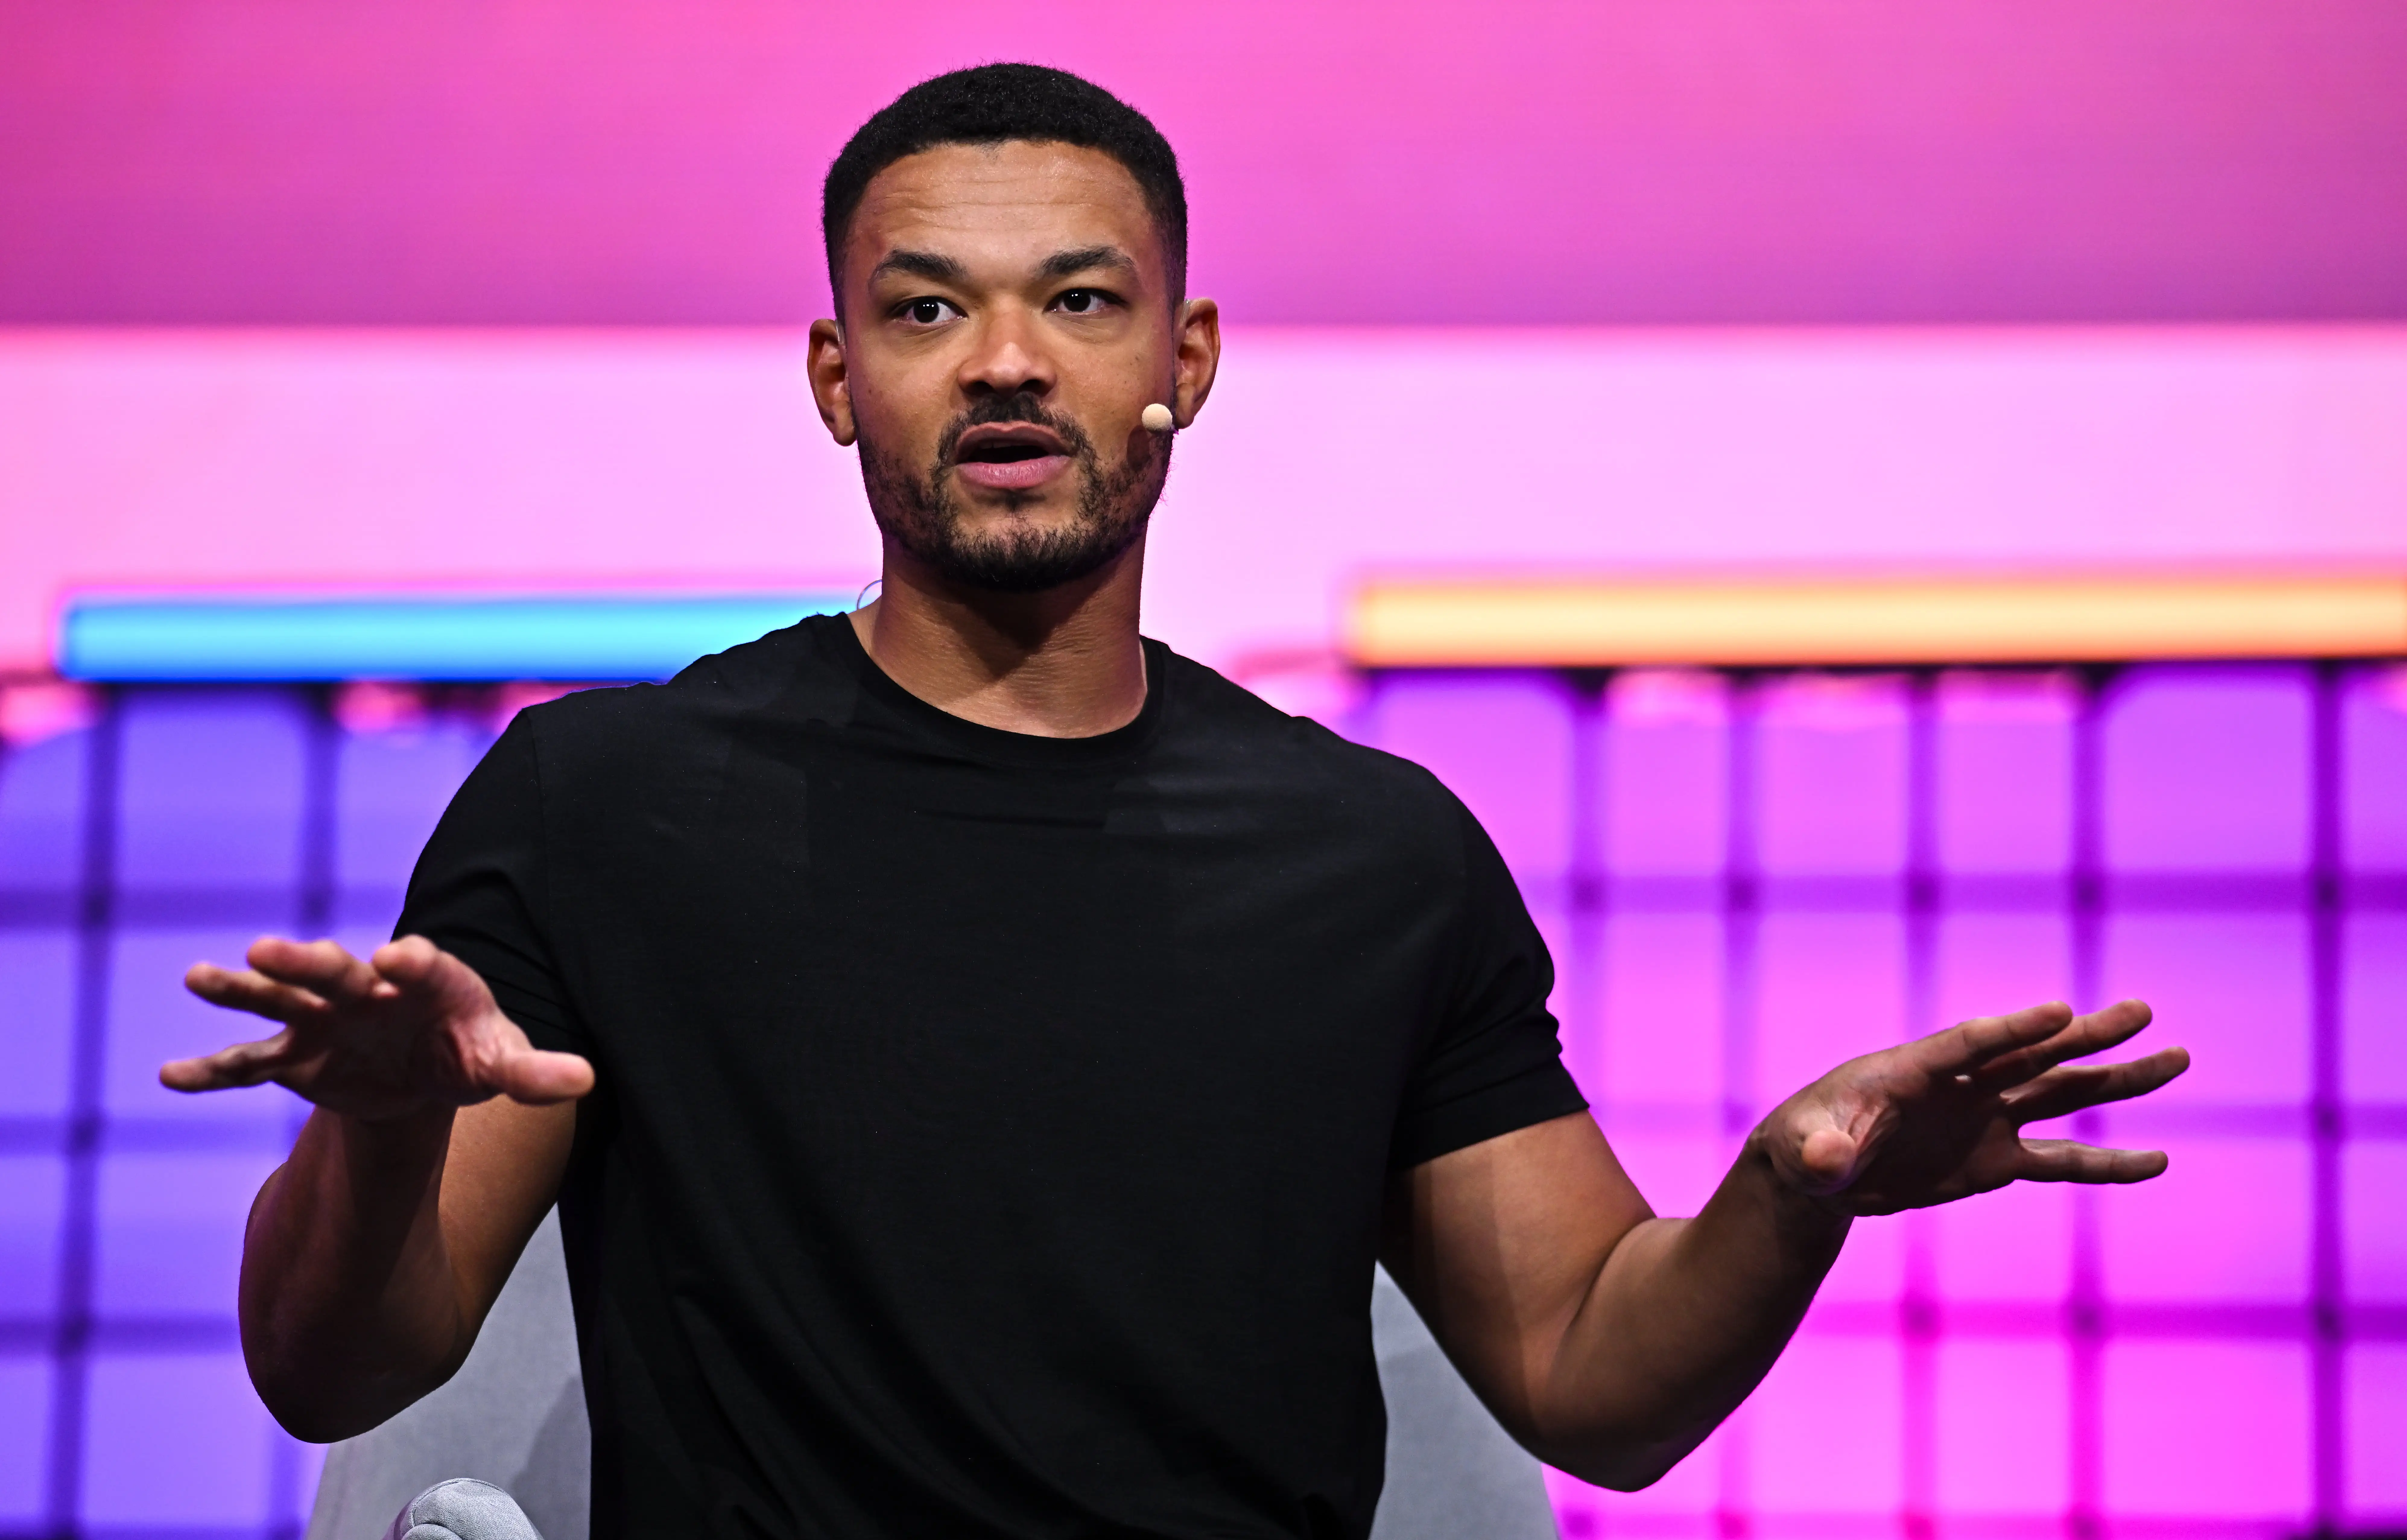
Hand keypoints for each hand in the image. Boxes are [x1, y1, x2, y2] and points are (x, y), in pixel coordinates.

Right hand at [163, 935, 593, 1122]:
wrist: (426, 1065)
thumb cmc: (467, 1051)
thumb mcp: (501, 1063)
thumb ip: (535, 1071)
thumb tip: (585, 1079)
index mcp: (426, 981)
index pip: (422, 965)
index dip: (413, 961)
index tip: (399, 958)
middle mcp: (366, 989)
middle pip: (335, 969)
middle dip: (308, 961)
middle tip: (273, 950)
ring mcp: (323, 1021)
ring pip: (278, 999)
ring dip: (242, 989)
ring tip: (201, 978)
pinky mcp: (294, 1057)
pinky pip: (247, 1062)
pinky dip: (212, 1069)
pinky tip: (170, 1077)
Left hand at [1759, 999, 2185, 1215]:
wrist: (1818, 1169)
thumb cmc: (1803, 1145)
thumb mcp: (1802, 1150)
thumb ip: (1818, 1152)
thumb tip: (1824, 1160)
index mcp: (1911, 1071)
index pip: (1969, 1042)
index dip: (2012, 1028)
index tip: (2060, 1011)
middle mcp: (1960, 1086)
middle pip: (2032, 1054)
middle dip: (2085, 1036)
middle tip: (2141, 1011)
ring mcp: (1984, 1119)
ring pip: (2062, 1093)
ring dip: (2117, 1078)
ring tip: (2175, 1058)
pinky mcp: (1995, 1159)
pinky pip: (2062, 1160)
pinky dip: (2108, 1163)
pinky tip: (2156, 1161)